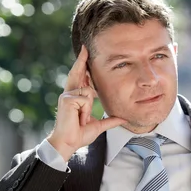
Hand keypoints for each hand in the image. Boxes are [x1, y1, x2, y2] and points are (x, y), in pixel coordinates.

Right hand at [47, 45, 125, 160]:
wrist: (68, 143)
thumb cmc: (79, 135)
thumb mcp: (98, 126)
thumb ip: (110, 121)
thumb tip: (123, 119)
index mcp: (75, 97)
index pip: (80, 78)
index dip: (82, 65)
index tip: (85, 53)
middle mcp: (69, 93)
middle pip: (77, 73)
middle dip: (81, 60)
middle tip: (85, 47)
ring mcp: (67, 95)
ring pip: (88, 92)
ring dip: (88, 108)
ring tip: (82, 119)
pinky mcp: (67, 99)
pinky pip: (85, 99)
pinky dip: (86, 110)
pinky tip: (80, 118)